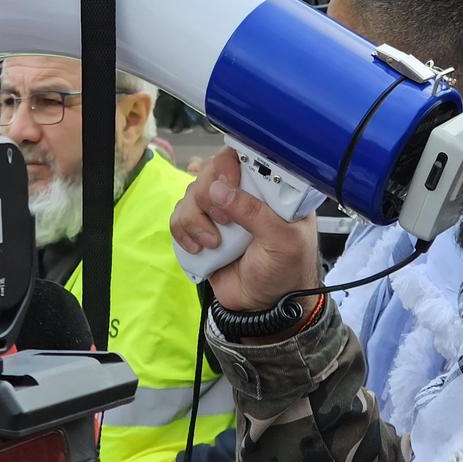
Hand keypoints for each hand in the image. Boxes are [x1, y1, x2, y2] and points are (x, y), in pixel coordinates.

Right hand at [170, 147, 319, 310]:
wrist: (265, 306)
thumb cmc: (285, 270)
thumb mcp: (283, 242)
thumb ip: (255, 213)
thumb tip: (218, 190)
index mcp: (270, 188)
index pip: (245, 155)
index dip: (230, 163)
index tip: (228, 182)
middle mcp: (242, 192)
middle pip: (210, 170)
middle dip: (210, 197)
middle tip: (224, 223)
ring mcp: (219, 210)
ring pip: (190, 193)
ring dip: (196, 219)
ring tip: (214, 243)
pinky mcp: (200, 228)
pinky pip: (178, 216)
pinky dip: (183, 231)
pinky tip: (200, 247)